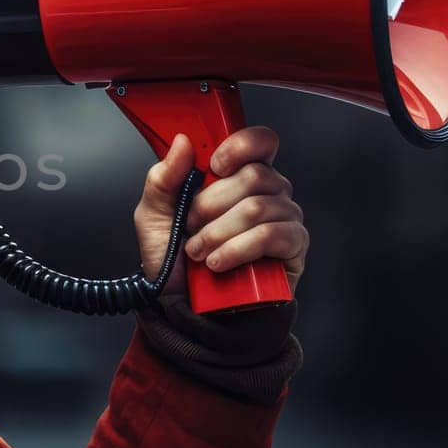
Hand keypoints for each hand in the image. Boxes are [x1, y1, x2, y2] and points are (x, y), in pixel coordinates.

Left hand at [134, 127, 308, 295]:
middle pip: (254, 175)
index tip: (214, 164)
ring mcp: (284, 218)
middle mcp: (268, 192)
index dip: (241, 146)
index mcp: (238, 175)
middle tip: (190, 226)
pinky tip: (219, 263)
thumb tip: (183, 143)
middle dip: (211, 204)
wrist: (183, 305)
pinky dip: (238, 249)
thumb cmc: (174, 259)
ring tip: (198, 252)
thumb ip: (163, 177)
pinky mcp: (293, 248)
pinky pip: (272, 236)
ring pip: (258, 208)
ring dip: (218, 233)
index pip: (261, 142)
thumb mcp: (154, 215)